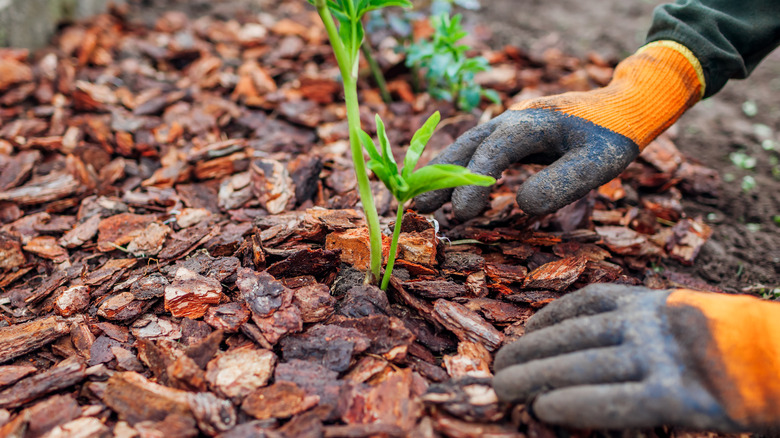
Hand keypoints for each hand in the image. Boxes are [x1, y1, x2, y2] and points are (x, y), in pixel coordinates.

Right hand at [415, 42, 703, 218]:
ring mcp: (511, 126)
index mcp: (531, 123)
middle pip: (467, 146)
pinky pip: (479, 152)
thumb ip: (561, 184)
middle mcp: (514, 120)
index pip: (492, 152)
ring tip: (423, 204)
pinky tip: (450, 191)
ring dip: (445, 174)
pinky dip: (461, 170)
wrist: (624, 108)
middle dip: (441, 177)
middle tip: (419, 207)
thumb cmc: (612, 137)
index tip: (463, 213)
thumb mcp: (597, 164)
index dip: (473, 181)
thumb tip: (521, 206)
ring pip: (468, 148)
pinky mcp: (514, 136)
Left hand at [493, 284, 779, 430]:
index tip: (520, 333)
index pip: (585, 304)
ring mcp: (667, 358)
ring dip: (538, 376)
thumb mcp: (686, 323)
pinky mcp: (683, 398)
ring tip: (504, 388)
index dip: (547, 320)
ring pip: (585, 366)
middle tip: (496, 368)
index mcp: (655, 303)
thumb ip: (643, 327)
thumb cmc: (740, 350)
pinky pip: (620, 401)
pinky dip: (580, 404)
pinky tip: (546, 409)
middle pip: (575, 336)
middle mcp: (653, 324)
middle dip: (530, 351)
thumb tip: (587, 350)